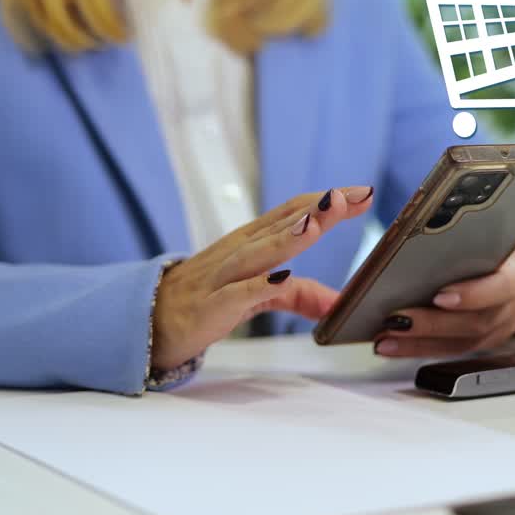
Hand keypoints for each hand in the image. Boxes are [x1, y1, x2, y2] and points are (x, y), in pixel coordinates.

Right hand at [151, 186, 373, 368]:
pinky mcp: (210, 307)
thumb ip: (300, 295)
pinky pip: (236, 295)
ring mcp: (222, 277)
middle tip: (349, 195)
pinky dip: (257, 286)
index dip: (328, 201)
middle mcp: (238, 251)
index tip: (364, 192)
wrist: (150, 321)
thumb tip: (339, 304)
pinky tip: (280, 277)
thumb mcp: (260, 294)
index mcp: (251, 242)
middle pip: (281, 225)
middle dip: (317, 210)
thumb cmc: (207, 298)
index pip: (294, 212)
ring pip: (258, 253)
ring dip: (288, 237)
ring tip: (317, 223)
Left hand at [373, 249, 514, 357]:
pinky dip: (416, 349)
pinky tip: (390, 346)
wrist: (506, 272)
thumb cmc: (486, 249)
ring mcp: (497, 331)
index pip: (499, 288)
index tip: (439, 296)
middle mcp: (510, 308)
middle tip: (396, 321)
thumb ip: (457, 242)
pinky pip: (448, 351)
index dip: (471, 295)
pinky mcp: (478, 345)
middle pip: (474, 323)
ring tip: (384, 340)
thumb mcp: (481, 238)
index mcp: (514, 275)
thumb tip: (412, 241)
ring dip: (417, 343)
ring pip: (459, 344)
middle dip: (432, 324)